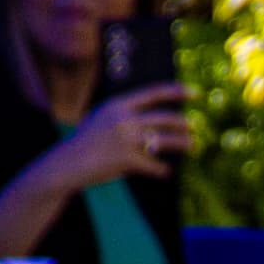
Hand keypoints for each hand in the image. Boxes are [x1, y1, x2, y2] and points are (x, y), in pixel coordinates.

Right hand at [57, 85, 191, 186]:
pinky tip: (166, 171)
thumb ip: (123, 113)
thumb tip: (150, 116)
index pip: (153, 94)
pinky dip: (162, 170)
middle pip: (165, 118)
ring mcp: (126, 139)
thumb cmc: (86, 141)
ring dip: (183, 144)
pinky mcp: (127, 159)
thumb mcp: (101, 117)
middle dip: (184, 123)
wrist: (68, 162)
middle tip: (194, 128)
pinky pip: (154, 165)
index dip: (176, 92)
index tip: (194, 93)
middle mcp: (124, 119)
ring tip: (193, 146)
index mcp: (118, 105)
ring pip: (165, 140)